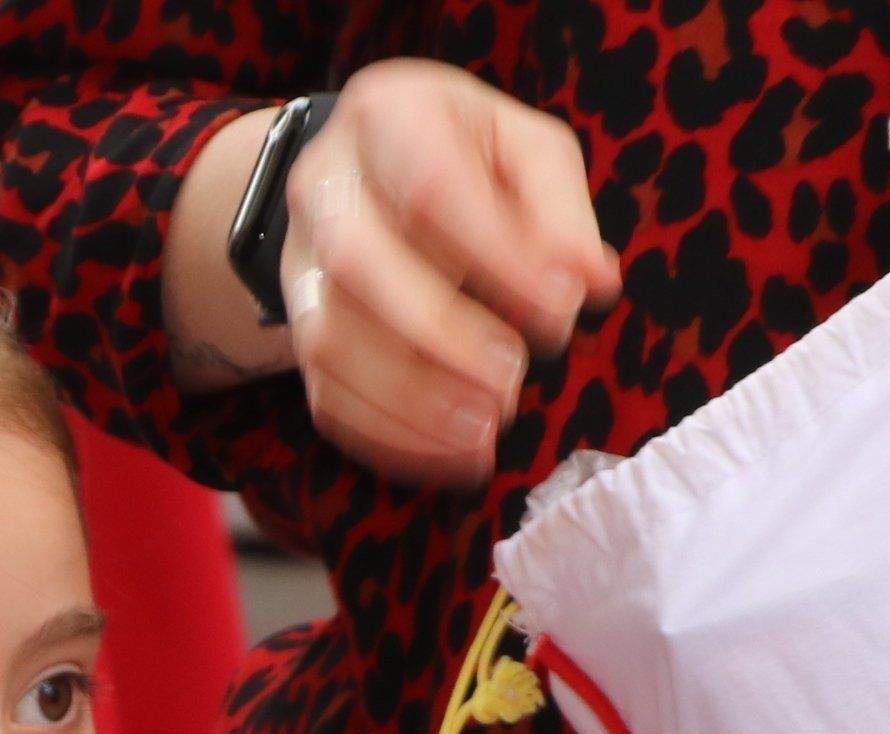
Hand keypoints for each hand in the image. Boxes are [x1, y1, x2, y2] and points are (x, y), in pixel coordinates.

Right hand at [164, 62, 620, 487]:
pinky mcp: (298, 335)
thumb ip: (561, 211)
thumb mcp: (526, 149)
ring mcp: (299, 265)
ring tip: (483, 435)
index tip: (562, 310)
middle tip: (512, 384)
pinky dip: (388, 439)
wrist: (374, 171)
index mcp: (388, 118)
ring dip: (410, 402)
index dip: (498, 258)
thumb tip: (591, 283)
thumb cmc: (468, 158)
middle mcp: (326, 187)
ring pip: (330, 343)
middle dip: (439, 339)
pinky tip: (449, 460)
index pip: (432, 188)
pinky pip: (325, 397)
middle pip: (358, 267)